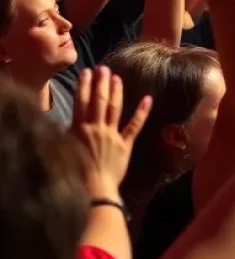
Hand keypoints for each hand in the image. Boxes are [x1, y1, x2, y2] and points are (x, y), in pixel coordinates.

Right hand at [73, 66, 150, 198]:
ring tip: (117, 77)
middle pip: (99, 101)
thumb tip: (63, 121)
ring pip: (115, 108)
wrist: (93, 190)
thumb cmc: (74, 175)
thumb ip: (64, 135)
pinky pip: (135, 126)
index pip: (81, 102)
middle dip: (100, 83)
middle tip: (103, 68)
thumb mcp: (61, 153)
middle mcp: (96, 129)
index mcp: (79, 130)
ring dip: (116, 91)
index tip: (86, 71)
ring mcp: (112, 135)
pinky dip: (142, 112)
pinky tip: (148, 99)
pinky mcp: (125, 144)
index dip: (84, 85)